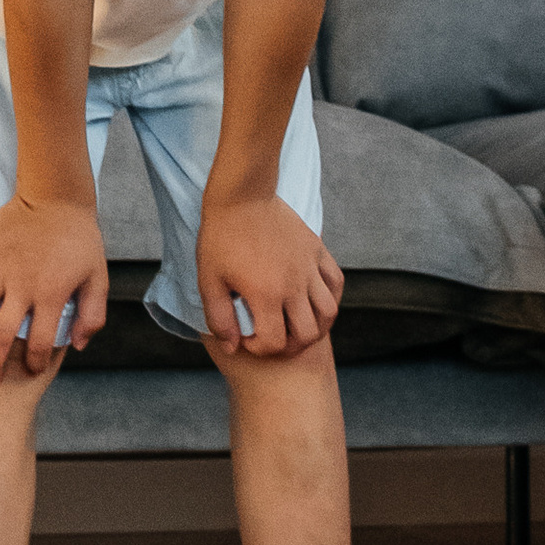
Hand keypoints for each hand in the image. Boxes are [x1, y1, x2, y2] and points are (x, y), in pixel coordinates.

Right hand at [0, 197, 107, 385]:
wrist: (57, 196)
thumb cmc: (80, 239)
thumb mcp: (98, 278)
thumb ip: (92, 315)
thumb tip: (78, 345)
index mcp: (50, 295)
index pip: (38, 343)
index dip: (33, 363)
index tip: (30, 369)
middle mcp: (22, 285)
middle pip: (0, 336)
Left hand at [195, 192, 342, 364]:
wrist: (241, 195)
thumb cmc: (220, 237)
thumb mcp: (209, 280)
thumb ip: (219, 318)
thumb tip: (232, 346)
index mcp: (265, 294)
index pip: (275, 342)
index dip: (260, 349)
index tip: (248, 338)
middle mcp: (293, 284)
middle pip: (308, 334)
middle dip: (290, 345)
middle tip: (274, 336)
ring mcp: (308, 266)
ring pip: (329, 312)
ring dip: (315, 326)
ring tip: (296, 323)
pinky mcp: (316, 249)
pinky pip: (335, 282)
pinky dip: (329, 297)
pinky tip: (312, 299)